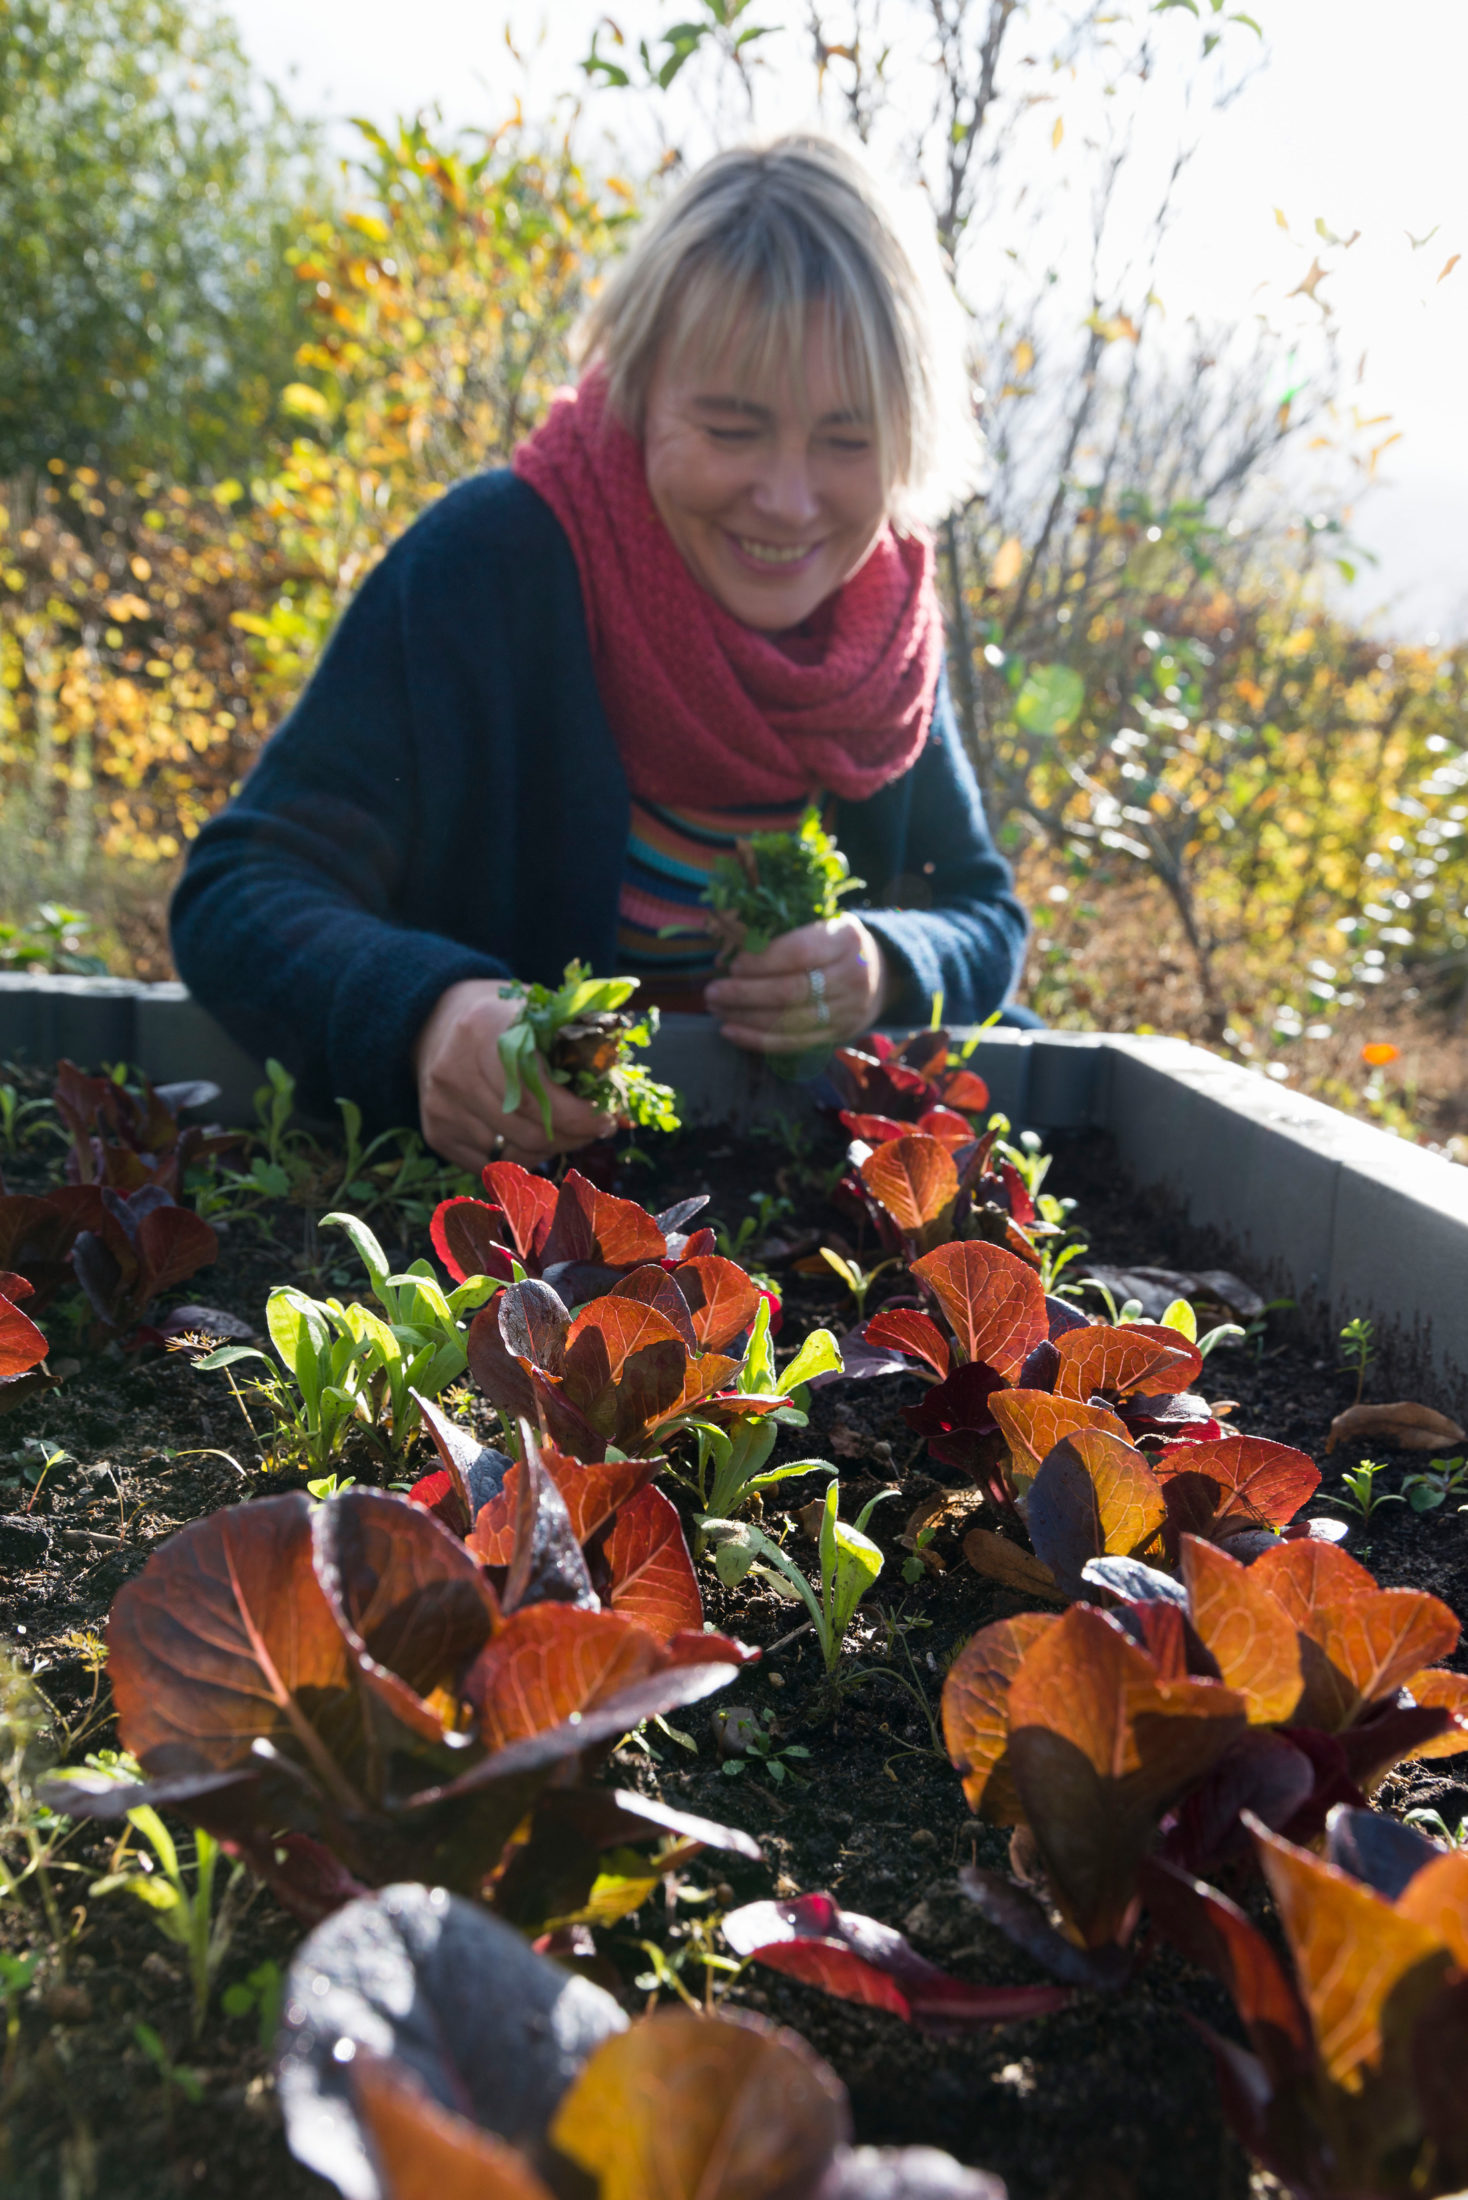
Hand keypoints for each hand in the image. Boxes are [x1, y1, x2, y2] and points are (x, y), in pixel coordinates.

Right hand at [414, 979, 613, 1171]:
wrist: (438, 1019)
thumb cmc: (506, 1020)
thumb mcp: (541, 1016)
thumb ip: (581, 1053)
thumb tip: (623, 1114)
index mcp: (487, 1029)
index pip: (538, 1091)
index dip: (578, 1115)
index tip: (605, 1120)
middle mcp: (455, 1068)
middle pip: (527, 1129)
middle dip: (571, 1137)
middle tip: (591, 1130)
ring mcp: (441, 1103)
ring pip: (511, 1152)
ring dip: (547, 1150)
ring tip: (561, 1133)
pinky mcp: (435, 1130)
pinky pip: (488, 1164)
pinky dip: (517, 1158)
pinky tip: (527, 1137)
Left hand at [705, 915, 893, 1053]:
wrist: (883, 973)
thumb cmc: (836, 943)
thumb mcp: (822, 923)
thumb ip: (782, 931)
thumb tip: (727, 941)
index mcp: (846, 939)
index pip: (800, 953)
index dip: (763, 961)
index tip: (734, 964)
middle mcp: (852, 977)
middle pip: (792, 991)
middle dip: (746, 993)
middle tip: (712, 991)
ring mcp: (848, 1010)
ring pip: (790, 1021)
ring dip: (746, 1018)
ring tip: (716, 1009)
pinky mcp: (838, 1035)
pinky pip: (794, 1043)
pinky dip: (758, 1040)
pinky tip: (731, 1031)